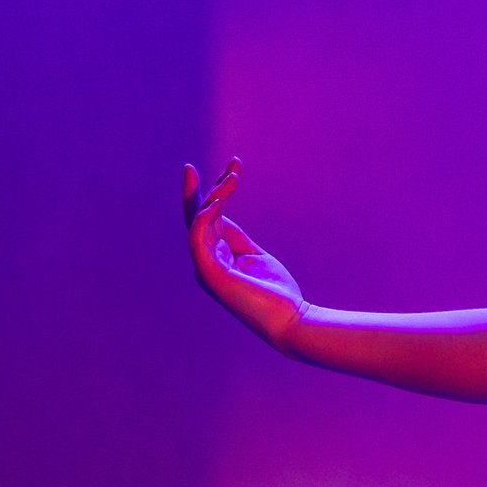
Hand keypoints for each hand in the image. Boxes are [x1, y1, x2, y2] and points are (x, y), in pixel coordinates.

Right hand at [182, 159, 305, 346]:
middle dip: (197, 190)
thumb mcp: (255, 255)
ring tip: (232, 178)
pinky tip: (218, 202)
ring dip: (213, 197)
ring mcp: (206, 269)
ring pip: (197, 224)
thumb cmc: (276, 292)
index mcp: (216, 258)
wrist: (290, 321)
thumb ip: (236, 237)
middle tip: (200, 166)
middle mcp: (206, 262)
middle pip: (195, 218)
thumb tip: (221, 212)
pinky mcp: (211, 275)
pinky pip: (198, 239)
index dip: (217, 192)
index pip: (209, 220)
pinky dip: (205, 218)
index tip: (234, 167)